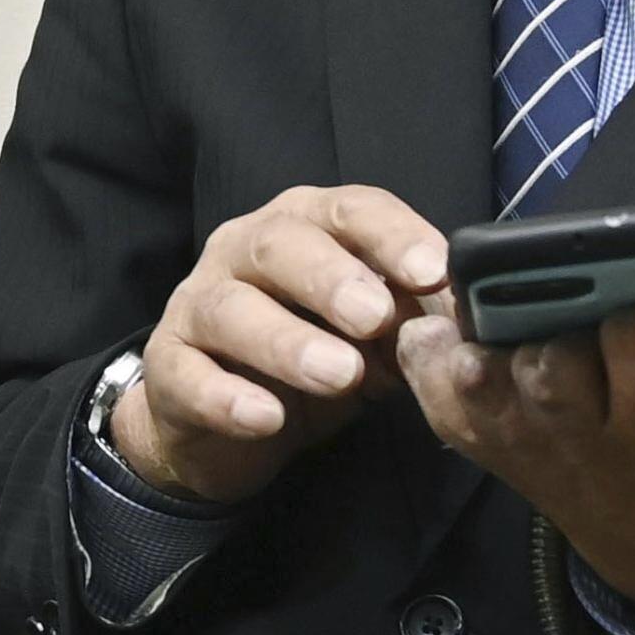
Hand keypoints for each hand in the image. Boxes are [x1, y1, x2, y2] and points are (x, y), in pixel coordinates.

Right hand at [107, 185, 448, 502]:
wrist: (228, 423)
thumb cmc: (313, 356)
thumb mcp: (374, 337)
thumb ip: (412, 319)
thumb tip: (465, 321)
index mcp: (305, 228)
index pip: (349, 210)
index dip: (391, 235)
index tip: (434, 270)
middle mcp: (243, 251)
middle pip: (280, 245)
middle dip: (332, 278)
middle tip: (375, 317)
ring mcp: (198, 306)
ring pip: (231, 308)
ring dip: (287, 340)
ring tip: (338, 375)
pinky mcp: (169, 367)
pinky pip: (190, 376)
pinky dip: (228, 397)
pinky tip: (266, 418)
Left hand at [391, 158, 634, 616]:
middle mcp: (600, 423)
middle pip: (559, 327)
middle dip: (574, 294)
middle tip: (602, 290)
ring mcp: (536, 439)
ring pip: (495, 355)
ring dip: (504, 322)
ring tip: (535, 299)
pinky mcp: (492, 445)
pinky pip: (442, 386)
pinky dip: (439, 352)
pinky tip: (470, 326)